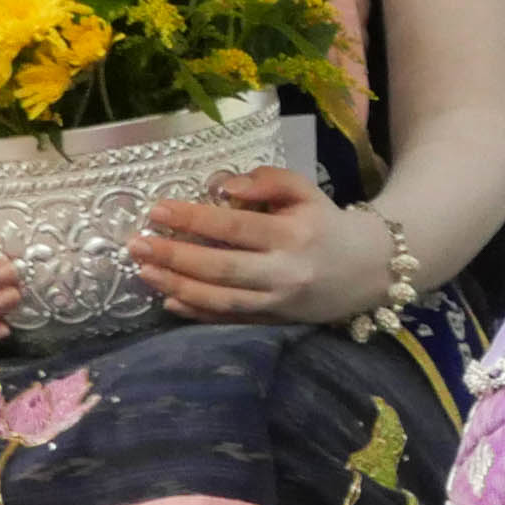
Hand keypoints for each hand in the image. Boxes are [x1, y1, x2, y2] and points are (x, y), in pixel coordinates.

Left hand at [129, 166, 374, 325]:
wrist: (368, 270)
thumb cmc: (326, 224)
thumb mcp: (307, 191)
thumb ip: (269, 181)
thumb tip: (223, 187)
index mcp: (293, 234)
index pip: (234, 227)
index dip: (193, 220)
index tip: (157, 210)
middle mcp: (283, 273)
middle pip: (220, 267)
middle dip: (174, 256)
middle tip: (136, 243)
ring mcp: (276, 303)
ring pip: (219, 299)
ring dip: (176, 286)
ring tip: (143, 270)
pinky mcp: (272, 323)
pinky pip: (228, 320)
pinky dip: (196, 313)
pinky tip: (168, 301)